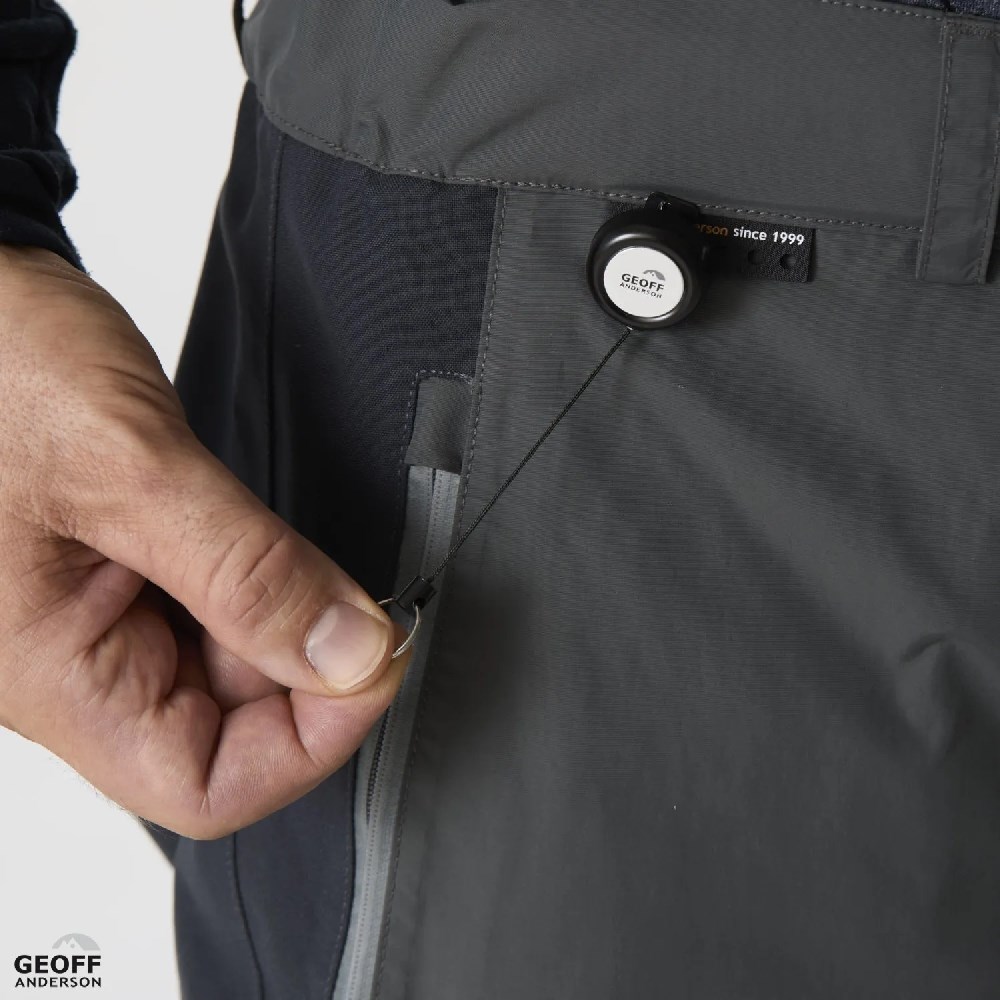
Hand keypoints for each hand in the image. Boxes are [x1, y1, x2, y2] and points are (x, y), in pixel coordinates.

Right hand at [0, 246, 406, 837]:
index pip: (203, 785)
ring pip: (237, 671)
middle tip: (366, 597)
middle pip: (233, 729)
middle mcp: (78, 667)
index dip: (311, 742)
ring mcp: (105, 626)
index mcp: (52, 674)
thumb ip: (248, 571)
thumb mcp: (131, 467)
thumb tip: (352, 653)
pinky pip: (221, 616)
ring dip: (295, 622)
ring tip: (311, 556)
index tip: (377, 662)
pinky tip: (280, 546)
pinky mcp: (131, 582)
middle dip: (313, 667)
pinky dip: (270, 588)